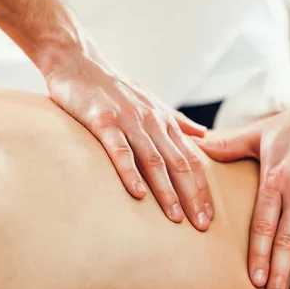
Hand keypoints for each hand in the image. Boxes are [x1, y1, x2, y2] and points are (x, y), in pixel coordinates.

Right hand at [44, 51, 213, 231]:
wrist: (79, 62)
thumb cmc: (114, 87)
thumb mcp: (151, 101)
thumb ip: (177, 121)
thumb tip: (204, 136)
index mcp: (164, 121)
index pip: (191, 160)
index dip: (202, 189)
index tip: (210, 216)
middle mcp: (152, 122)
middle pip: (179, 164)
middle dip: (192, 196)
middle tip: (202, 226)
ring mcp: (128, 121)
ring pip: (153, 161)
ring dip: (166, 191)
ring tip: (175, 219)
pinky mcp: (103, 121)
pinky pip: (119, 150)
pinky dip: (130, 172)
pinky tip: (138, 194)